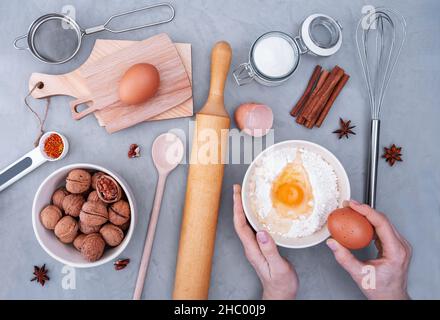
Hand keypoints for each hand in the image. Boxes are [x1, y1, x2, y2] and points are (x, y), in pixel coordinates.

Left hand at [233, 184, 298, 299]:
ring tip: (245, 195)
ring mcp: (255, 247)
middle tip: (239, 188)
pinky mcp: (261, 247)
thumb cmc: (281, 284)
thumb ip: (270, 250)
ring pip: (246, 224)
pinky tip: (257, 211)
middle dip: (238, 204)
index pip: (240, 225)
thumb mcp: (278, 267)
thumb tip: (262, 232)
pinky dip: (253, 216)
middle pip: (240, 221)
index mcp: (252, 250)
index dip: (237, 208)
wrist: (280, 294)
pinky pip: (253, 228)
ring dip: (244, 209)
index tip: (237, 193)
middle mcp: (251, 247)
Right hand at [326, 200, 411, 299]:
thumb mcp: (359, 274)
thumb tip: (333, 243)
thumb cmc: (380, 289)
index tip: (353, 205)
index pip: (381, 223)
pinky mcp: (395, 245)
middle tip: (349, 205)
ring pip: (384, 222)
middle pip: (383, 219)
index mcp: (396, 251)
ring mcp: (400, 245)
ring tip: (353, 211)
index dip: (366, 211)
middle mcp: (401, 246)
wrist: (390, 298)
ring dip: (367, 215)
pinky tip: (360, 222)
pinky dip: (370, 223)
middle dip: (365, 210)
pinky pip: (383, 229)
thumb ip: (344, 258)